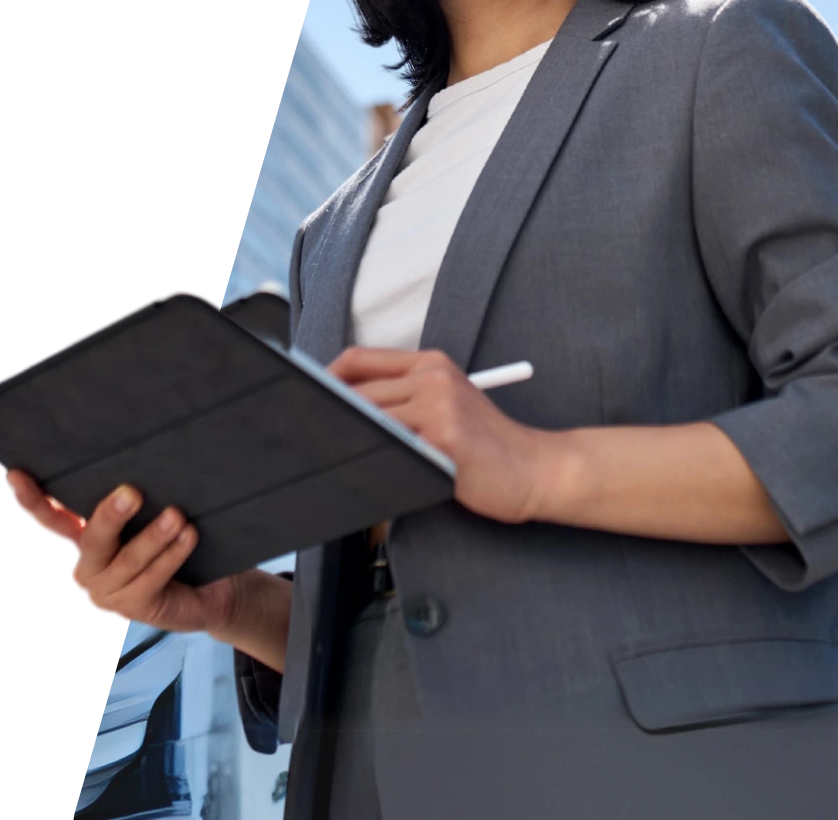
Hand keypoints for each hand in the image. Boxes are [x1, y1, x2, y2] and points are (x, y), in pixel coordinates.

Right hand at [4, 468, 245, 637]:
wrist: (210, 592)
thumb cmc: (176, 544)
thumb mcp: (152, 518)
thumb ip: (136, 501)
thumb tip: (143, 454)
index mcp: (85, 542)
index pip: (54, 520)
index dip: (33, 500)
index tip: (15, 475)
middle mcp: (90, 568)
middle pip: (93, 540)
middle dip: (110, 516)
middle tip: (132, 492)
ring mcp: (109, 593)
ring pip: (129, 560)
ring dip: (154, 536)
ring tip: (176, 515)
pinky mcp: (135, 608)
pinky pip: (153, 578)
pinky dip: (172, 556)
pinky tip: (188, 536)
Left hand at [326, 347, 554, 525]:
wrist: (535, 468)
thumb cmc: (484, 445)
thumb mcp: (447, 405)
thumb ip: (403, 399)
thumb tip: (339, 411)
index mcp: (430, 362)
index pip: (358, 359)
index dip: (322, 379)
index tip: (305, 403)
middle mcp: (433, 377)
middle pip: (356, 391)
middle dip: (325, 417)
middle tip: (301, 440)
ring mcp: (440, 406)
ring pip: (369, 421)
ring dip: (344, 442)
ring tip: (324, 459)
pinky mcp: (445, 440)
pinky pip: (392, 452)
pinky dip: (370, 465)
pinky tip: (358, 477)